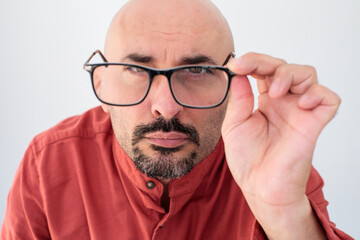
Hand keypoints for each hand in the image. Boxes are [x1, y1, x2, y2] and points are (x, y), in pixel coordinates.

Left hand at [222, 52, 339, 237]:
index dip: (252, 61)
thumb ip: (238, 100)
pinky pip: (329, 99)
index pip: (263, 70)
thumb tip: (237, 75)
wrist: (259, 186)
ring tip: (273, 91)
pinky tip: (300, 103)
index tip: (236, 64)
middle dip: (267, 62)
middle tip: (250, 69)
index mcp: (264, 100)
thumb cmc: (247, 159)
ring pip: (307, 75)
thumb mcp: (234, 125)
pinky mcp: (314, 123)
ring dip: (289, 74)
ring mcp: (300, 111)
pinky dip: (317, 94)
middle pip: (285, 66)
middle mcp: (283, 102)